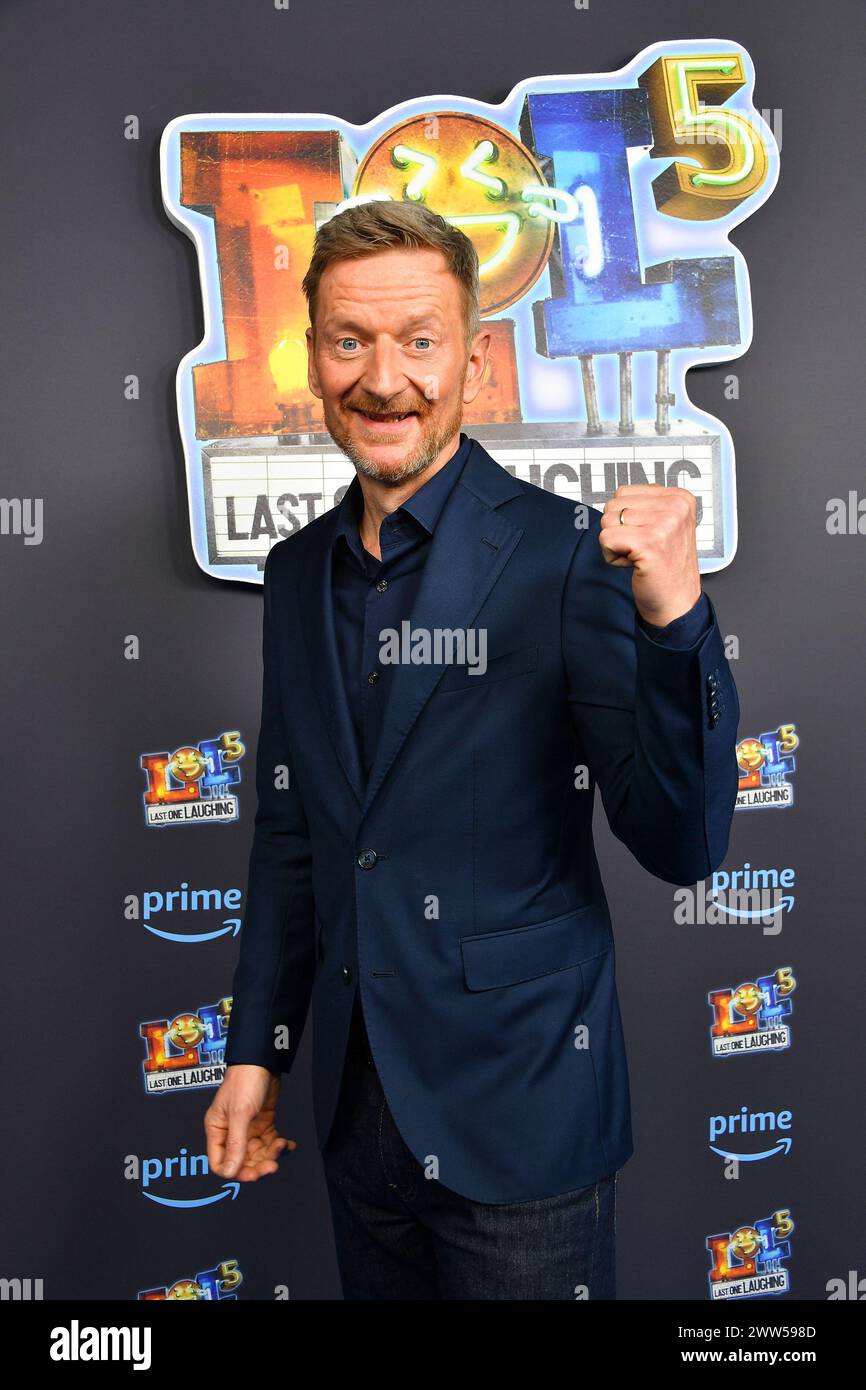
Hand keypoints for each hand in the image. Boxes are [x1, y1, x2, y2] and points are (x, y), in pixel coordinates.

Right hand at [205, 1065, 294, 1180]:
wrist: (263, 1061)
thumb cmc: (245, 1080)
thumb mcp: (240, 1114)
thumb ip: (236, 1143)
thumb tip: (230, 1171)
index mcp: (217, 1129)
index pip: (220, 1162)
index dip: (235, 1172)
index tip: (252, 1174)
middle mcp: (231, 1131)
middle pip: (242, 1161)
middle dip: (257, 1165)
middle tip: (271, 1165)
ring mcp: (247, 1128)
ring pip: (258, 1154)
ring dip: (271, 1155)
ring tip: (281, 1146)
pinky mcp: (262, 1124)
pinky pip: (269, 1143)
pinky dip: (279, 1146)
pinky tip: (287, 1144)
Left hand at [599, 484, 701, 626]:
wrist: (677, 604)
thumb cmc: (667, 569)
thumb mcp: (666, 526)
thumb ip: (646, 507)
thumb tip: (616, 498)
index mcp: (680, 498)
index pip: (624, 492)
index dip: (627, 520)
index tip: (649, 538)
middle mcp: (675, 507)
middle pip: (613, 505)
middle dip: (619, 531)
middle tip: (642, 550)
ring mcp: (664, 524)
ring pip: (607, 521)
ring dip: (616, 544)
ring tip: (639, 557)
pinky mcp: (649, 543)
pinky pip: (606, 539)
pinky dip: (612, 556)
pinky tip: (634, 565)